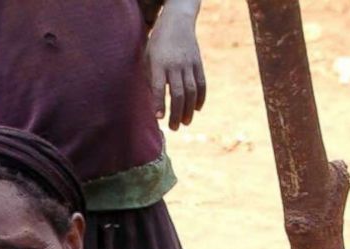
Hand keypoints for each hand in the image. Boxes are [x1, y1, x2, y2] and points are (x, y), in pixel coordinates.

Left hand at [146, 0, 205, 129]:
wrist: (177, 20)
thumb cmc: (158, 43)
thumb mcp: (148, 57)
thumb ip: (150, 78)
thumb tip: (153, 103)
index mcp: (159, 63)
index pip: (159, 86)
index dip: (159, 102)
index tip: (159, 117)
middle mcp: (175, 64)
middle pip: (178, 93)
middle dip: (176, 113)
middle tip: (174, 128)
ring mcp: (188, 63)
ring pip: (191, 91)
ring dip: (189, 110)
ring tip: (185, 123)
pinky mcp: (198, 62)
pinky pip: (201, 83)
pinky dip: (201, 98)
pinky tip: (197, 109)